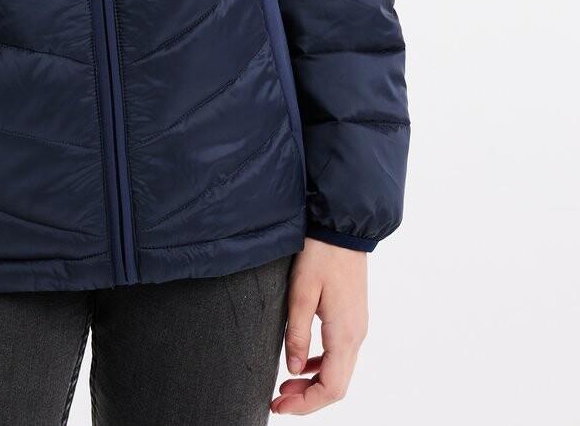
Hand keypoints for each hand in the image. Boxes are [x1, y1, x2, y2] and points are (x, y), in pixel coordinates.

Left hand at [270, 238, 368, 413]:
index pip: (331, 388)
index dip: (306, 405)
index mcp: (345, 335)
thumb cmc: (321, 255)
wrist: (342, 228)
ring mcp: (357, 327)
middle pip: (336, 385)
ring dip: (313, 384)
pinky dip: (320, 366)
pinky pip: (339, 354)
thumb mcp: (301, 293)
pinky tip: (300, 362)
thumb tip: (292, 370)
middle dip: (307, 399)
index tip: (280, 407)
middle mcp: (356, 336)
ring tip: (284, 386)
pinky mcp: (352, 318)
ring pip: (338, 371)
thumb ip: (297, 334)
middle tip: (278, 401)